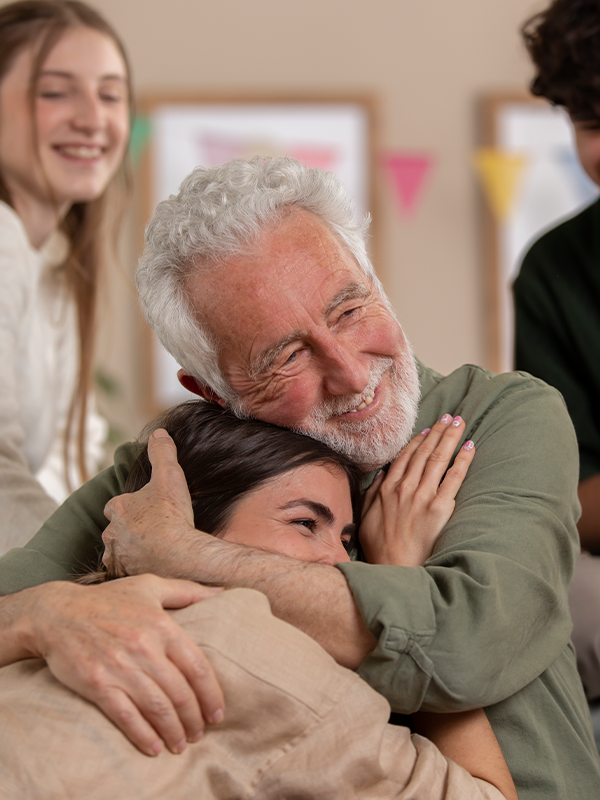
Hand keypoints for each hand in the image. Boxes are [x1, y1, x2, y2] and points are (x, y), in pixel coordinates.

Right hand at [21, 574, 224, 755]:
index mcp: (162, 625)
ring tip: (181, 743)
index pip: (197, 667)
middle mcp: (145, 647)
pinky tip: (154, 747)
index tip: (217, 713)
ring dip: (173, 731)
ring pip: (157, 708)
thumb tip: (221, 593)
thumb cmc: (107, 599)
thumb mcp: (149, 586)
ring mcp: (120, 668)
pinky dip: (143, 736)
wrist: (56, 612)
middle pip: (180, 693)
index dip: (211, 695)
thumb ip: (187, 590)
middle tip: (200, 733)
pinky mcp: (98, 684)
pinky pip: (127, 717)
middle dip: (194, 719)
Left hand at [103, 429, 198, 577]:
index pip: (118, 505)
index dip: (133, 507)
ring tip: (153, 551)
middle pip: (117, 529)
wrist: (180, 556)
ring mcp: (116, 556)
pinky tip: (151, 566)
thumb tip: (159, 433)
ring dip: (131, 550)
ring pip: (119, 550)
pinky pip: (124, 571)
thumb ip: (162, 453)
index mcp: (118, 508)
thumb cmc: (173, 516)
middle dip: (130, 530)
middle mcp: (111, 533)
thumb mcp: (170, 476)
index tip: (149, 511)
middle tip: (153, 531)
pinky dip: (134, 568)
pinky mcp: (122, 576)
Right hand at [359, 414, 474, 565]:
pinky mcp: (439, 507)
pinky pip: (454, 477)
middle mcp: (405, 487)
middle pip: (425, 452)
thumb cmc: (380, 547)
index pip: (406, 456)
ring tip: (459, 423)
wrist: (394, 568)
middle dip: (438, 431)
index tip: (428, 429)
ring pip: (439, 458)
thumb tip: (380, 476)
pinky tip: (470, 446)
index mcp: (387, 488)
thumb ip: (373, 494)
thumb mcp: (366, 517)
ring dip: (450, 437)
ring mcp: (423, 495)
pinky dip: (462, 459)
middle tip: (449, 416)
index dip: (418, 440)